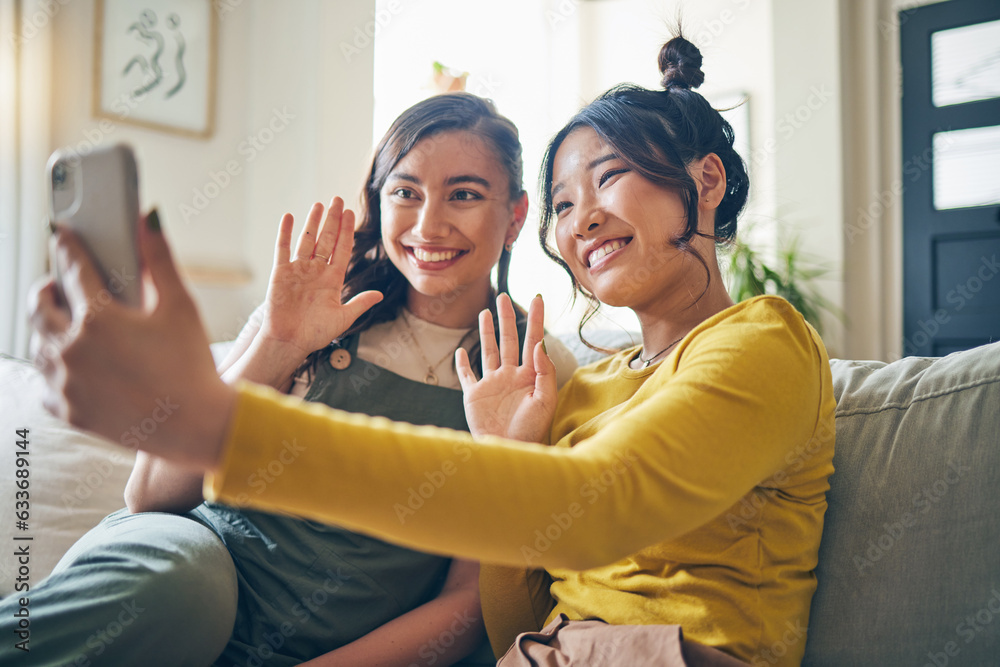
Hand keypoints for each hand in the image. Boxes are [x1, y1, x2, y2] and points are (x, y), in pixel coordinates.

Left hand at [28, 212, 232, 469]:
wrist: (196, 425)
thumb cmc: (192, 365)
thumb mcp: (181, 307)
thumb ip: (159, 259)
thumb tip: (147, 219)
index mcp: (99, 318)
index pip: (72, 268)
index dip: (66, 245)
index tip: (61, 233)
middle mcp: (73, 349)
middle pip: (39, 306)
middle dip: (46, 287)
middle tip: (58, 283)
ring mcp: (67, 383)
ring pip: (38, 345)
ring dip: (47, 329)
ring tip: (66, 325)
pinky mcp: (70, 410)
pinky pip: (45, 385)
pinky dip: (53, 371)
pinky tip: (72, 366)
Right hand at [259, 197, 382, 355]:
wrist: (289, 342)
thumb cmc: (315, 334)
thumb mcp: (343, 318)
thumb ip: (359, 303)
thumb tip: (380, 295)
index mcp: (332, 279)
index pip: (342, 249)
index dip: (347, 231)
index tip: (351, 213)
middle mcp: (316, 271)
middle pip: (326, 239)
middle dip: (332, 220)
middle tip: (337, 199)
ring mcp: (298, 270)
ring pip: (307, 240)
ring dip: (313, 222)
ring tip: (319, 204)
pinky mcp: (280, 273)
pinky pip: (283, 249)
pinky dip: (285, 233)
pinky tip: (289, 216)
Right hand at [456, 294, 556, 442]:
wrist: (510, 449)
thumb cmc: (531, 429)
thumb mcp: (545, 400)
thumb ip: (544, 371)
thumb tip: (540, 344)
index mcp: (530, 375)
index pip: (533, 340)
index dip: (536, 319)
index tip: (538, 297)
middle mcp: (510, 375)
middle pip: (508, 339)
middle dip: (506, 318)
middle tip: (504, 296)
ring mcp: (491, 384)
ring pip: (488, 351)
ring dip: (486, 332)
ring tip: (485, 312)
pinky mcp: (475, 395)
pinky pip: (467, 375)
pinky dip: (462, 363)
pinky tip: (461, 350)